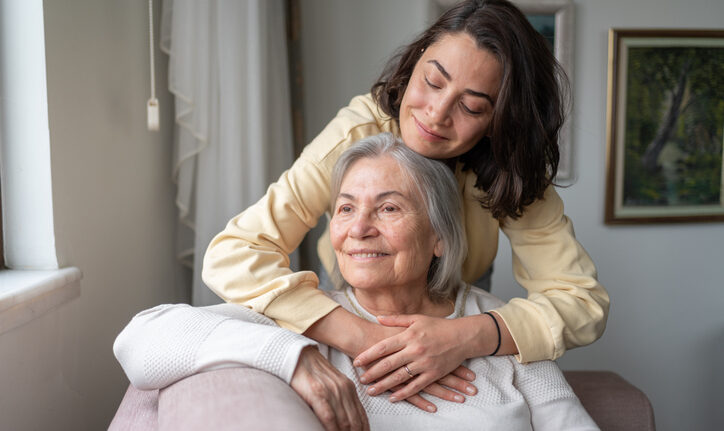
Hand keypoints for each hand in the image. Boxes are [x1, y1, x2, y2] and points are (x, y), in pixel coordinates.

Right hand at [290, 346, 368, 430]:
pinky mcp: (317, 393)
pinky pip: (329, 417)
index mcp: (349, 387)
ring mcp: (331, 391)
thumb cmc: (312, 372)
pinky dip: (332, 429)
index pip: (361, 417)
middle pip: (354, 422)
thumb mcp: (332, 383)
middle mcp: (343, 389)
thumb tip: (345, 422)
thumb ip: (340, 399)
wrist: (297, 355)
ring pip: (344, 422)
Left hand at [354, 314, 478, 401]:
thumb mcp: (417, 318)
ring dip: (383, 386)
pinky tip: (392, 397)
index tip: (356, 361)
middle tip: (360, 379)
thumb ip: (396, 320)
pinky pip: (416, 386)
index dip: (368, 355)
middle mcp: (415, 350)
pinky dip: (403, 393)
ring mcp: (424, 363)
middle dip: (372, 373)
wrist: (463, 336)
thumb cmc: (438, 326)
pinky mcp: (433, 374)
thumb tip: (378, 318)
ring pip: (399, 378)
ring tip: (371, 391)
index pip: (383, 347)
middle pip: (388, 364)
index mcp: (409, 335)